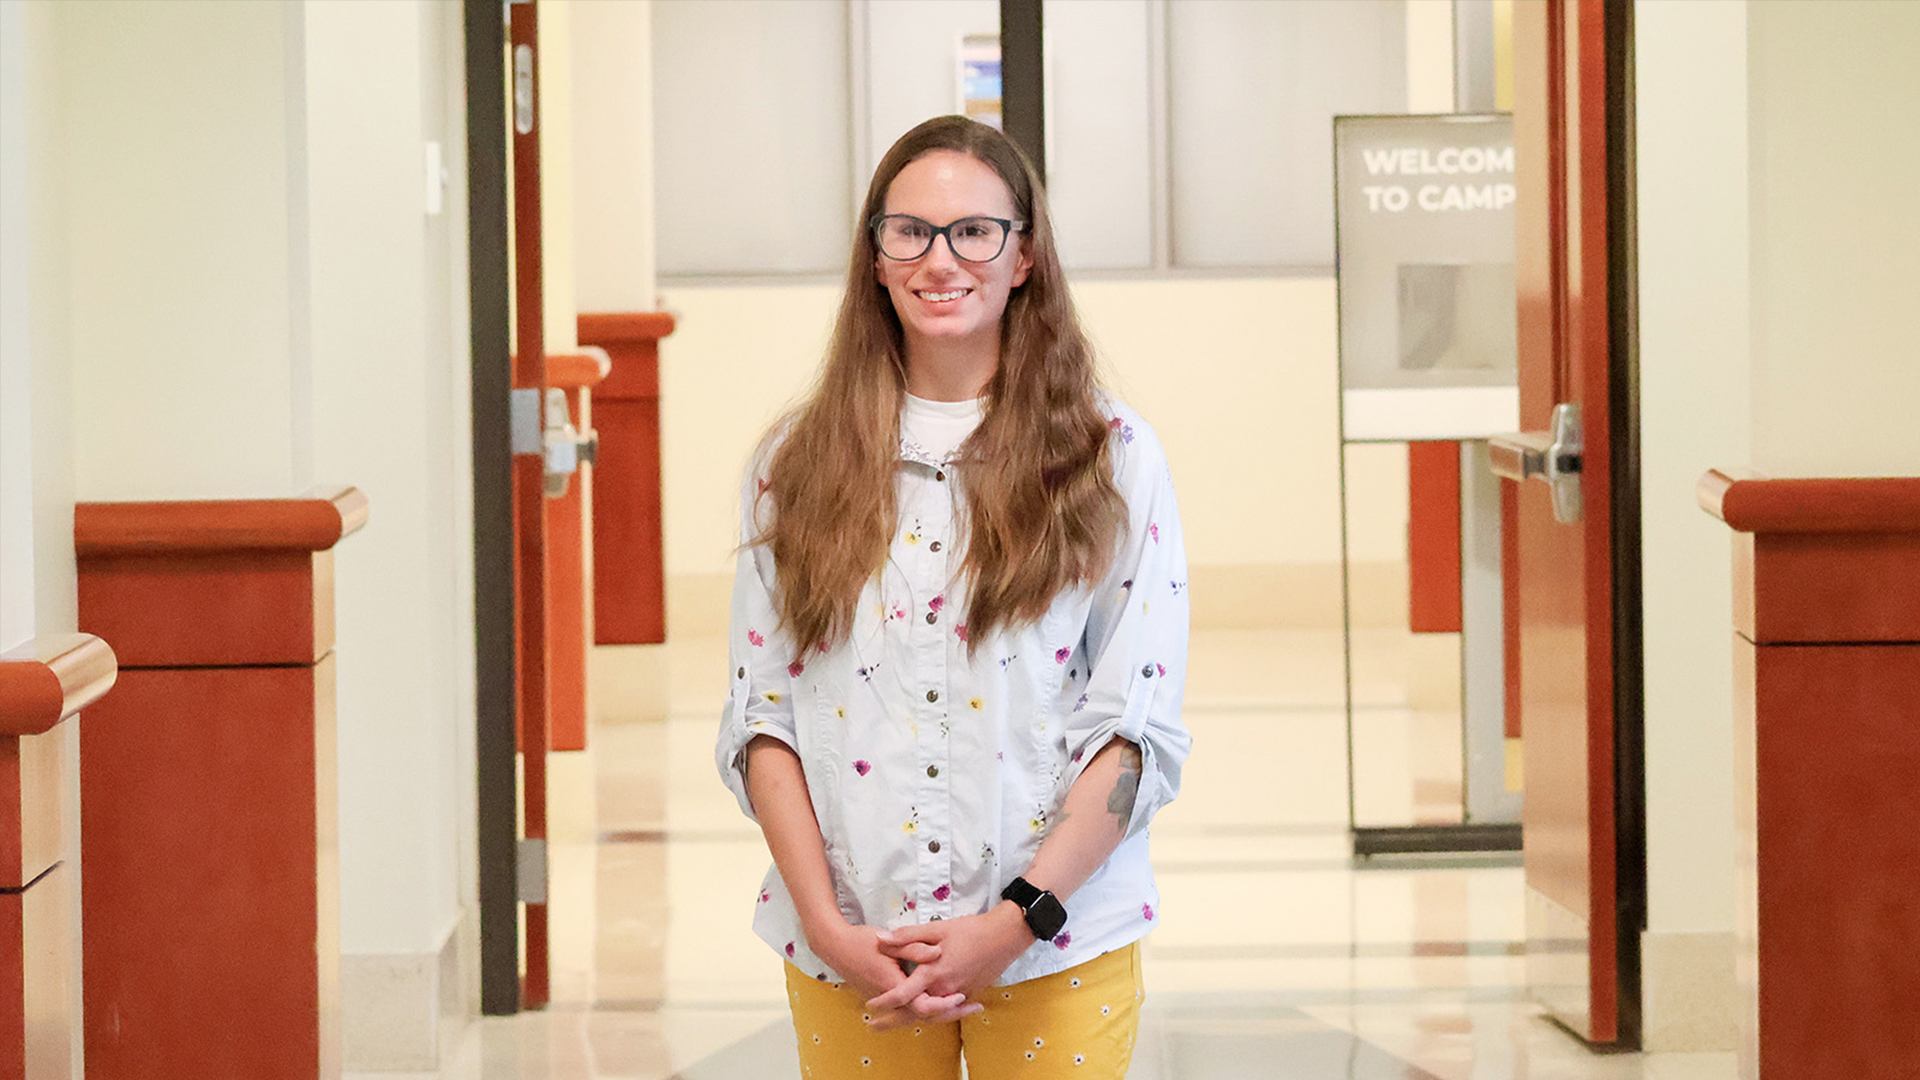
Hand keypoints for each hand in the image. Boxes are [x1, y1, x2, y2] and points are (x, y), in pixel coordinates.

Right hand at [806, 919, 978, 1028]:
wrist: (834, 948)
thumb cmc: (861, 942)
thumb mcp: (888, 941)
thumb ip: (914, 947)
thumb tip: (937, 952)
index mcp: (894, 985)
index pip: (924, 1004)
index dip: (945, 1003)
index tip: (964, 995)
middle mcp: (892, 998)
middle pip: (926, 1015)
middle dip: (952, 1012)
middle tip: (976, 1007)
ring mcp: (888, 1000)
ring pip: (919, 1014)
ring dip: (943, 1011)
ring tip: (967, 1005)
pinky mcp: (886, 997)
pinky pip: (911, 1008)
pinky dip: (929, 1007)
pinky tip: (945, 1000)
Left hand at [864, 902, 1033, 1027]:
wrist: (1005, 937)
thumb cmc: (970, 930)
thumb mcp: (937, 929)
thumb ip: (907, 936)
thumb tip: (880, 938)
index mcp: (933, 974)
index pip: (902, 994)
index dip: (884, 1001)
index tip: (870, 1005)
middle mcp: (945, 990)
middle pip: (914, 1012)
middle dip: (892, 1020)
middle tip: (873, 1024)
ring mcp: (958, 995)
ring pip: (930, 1014)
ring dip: (911, 1019)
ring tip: (894, 1021)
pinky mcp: (969, 995)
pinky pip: (946, 1011)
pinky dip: (932, 1014)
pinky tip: (924, 1011)